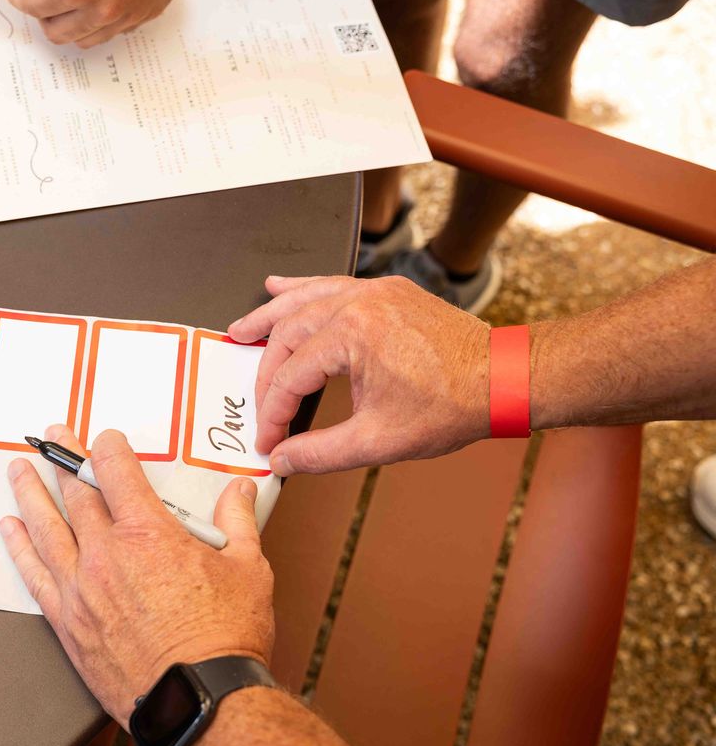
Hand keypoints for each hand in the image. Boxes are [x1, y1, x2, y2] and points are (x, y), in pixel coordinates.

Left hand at [0, 425, 274, 726]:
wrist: (197, 701)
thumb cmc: (225, 638)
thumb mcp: (248, 569)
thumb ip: (237, 522)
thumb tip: (240, 490)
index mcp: (149, 533)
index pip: (116, 472)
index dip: (107, 448)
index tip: (105, 438)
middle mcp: (106, 554)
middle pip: (76, 493)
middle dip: (64, 459)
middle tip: (53, 438)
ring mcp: (81, 588)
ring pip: (46, 527)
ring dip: (30, 493)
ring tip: (18, 470)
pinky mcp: (68, 622)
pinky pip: (34, 574)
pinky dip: (20, 547)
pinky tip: (10, 529)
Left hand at [6, 0, 172, 48]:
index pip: (32, 4)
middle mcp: (102, 9)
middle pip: (51, 29)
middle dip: (38, 13)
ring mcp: (121, 19)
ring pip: (75, 39)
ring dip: (62, 22)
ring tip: (60, 3)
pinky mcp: (136, 22)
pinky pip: (101, 37)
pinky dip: (87, 25)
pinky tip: (86, 7)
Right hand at [227, 275, 490, 475]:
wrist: (504, 379)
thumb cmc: (453, 405)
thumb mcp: (379, 441)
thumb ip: (320, 453)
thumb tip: (282, 460)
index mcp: (353, 335)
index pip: (291, 376)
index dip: (273, 413)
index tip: (269, 439)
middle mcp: (359, 304)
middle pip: (289, 336)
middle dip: (266, 373)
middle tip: (255, 403)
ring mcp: (373, 292)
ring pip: (304, 301)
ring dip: (270, 317)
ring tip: (240, 331)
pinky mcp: (386, 291)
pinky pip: (332, 285)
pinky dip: (303, 289)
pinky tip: (280, 287)